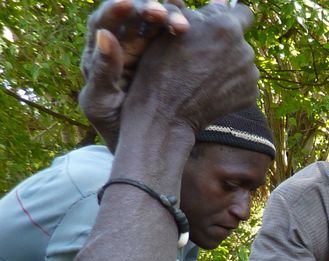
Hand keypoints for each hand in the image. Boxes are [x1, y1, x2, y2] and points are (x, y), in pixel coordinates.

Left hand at [79, 0, 191, 146]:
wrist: (141, 145)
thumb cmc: (115, 128)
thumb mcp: (101, 104)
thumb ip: (101, 72)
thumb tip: (105, 35)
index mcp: (100, 53)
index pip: (104, 22)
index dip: (115, 10)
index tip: (128, 5)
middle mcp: (123, 44)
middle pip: (133, 14)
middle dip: (148, 9)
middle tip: (162, 14)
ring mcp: (147, 48)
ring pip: (158, 22)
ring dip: (171, 16)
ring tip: (184, 26)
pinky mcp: (168, 56)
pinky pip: (176, 36)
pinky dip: (185, 29)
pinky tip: (196, 30)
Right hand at [118, 0, 258, 134]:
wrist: (168, 111)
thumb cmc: (164, 65)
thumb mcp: (176, 29)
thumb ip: (204, 13)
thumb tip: (226, 2)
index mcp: (226, 26)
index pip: (244, 13)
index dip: (234, 16)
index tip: (223, 25)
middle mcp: (244, 48)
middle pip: (240, 40)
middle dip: (225, 43)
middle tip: (203, 55)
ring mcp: (250, 73)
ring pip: (242, 61)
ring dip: (229, 63)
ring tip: (205, 74)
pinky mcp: (251, 94)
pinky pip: (244, 81)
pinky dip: (232, 83)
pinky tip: (212, 89)